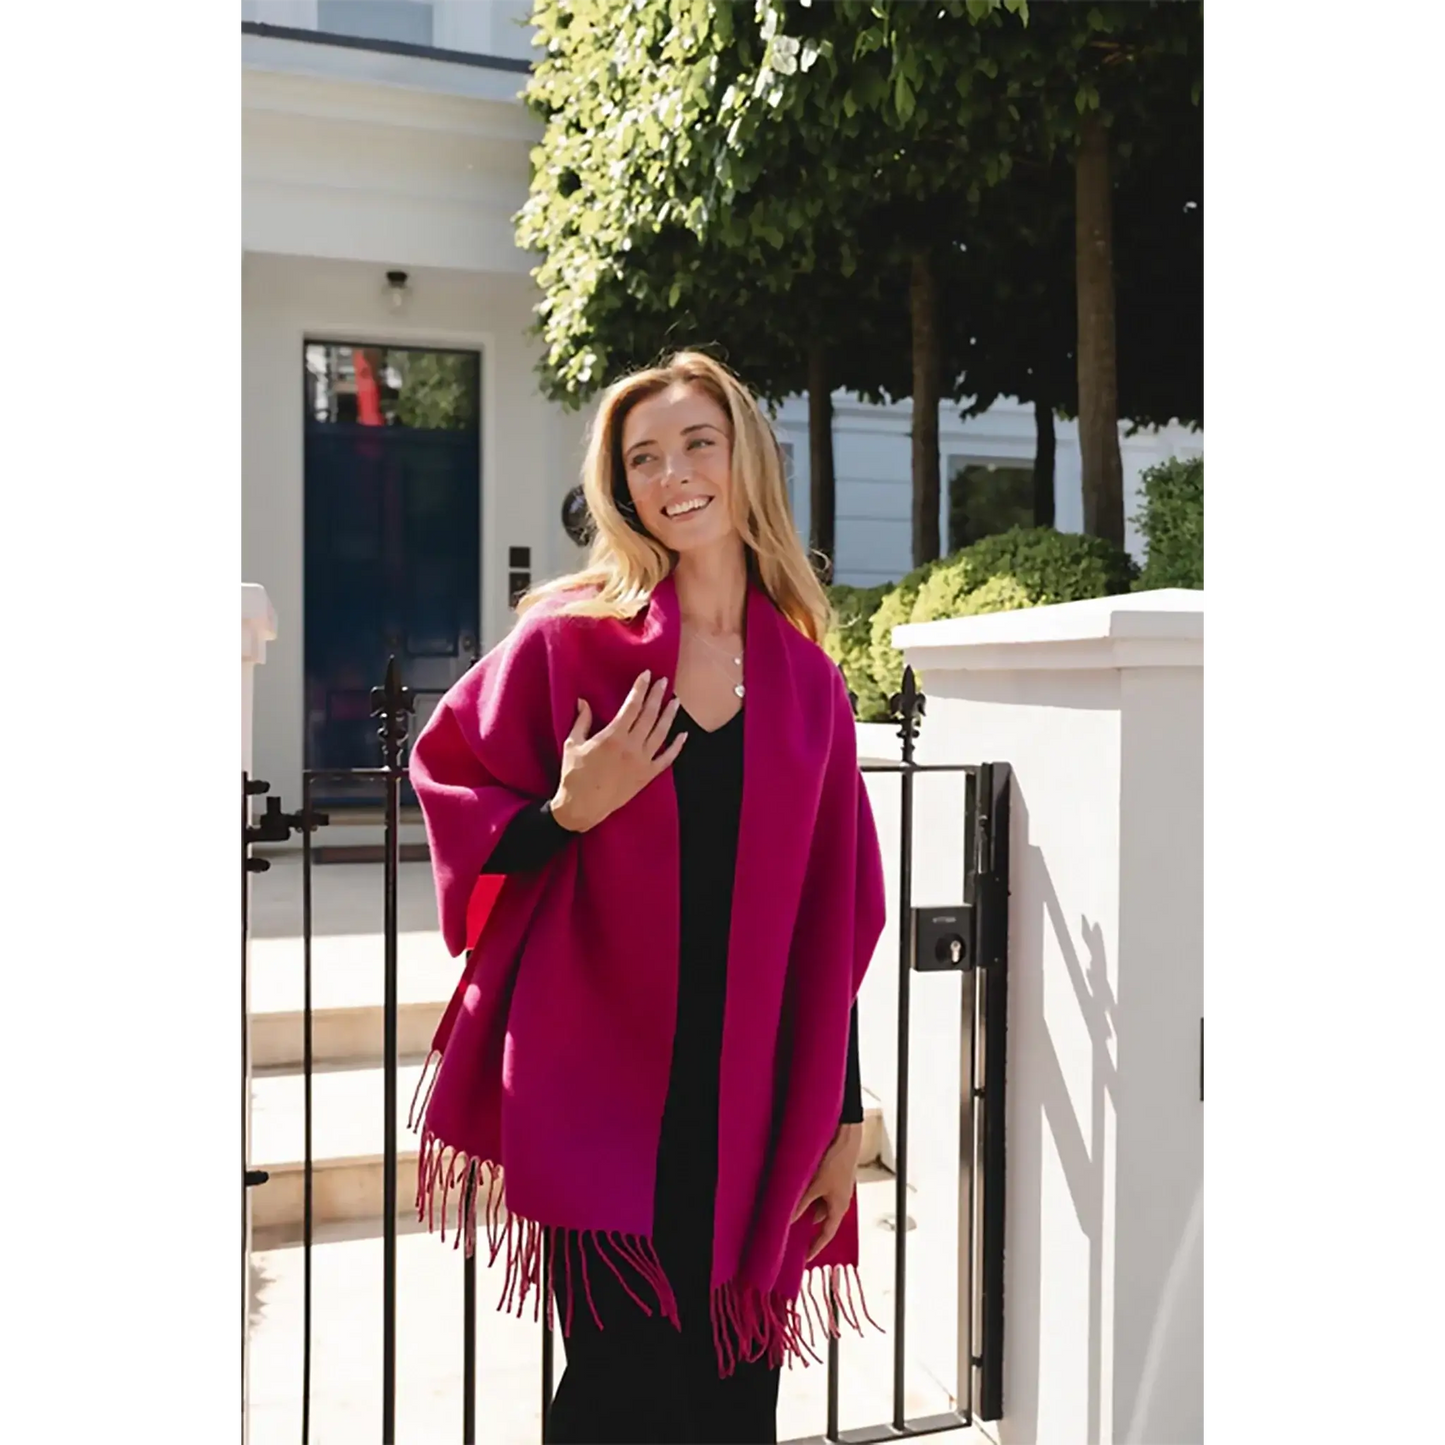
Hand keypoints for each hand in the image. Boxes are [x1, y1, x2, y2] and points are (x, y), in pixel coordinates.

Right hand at [549, 671, 686, 832]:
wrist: (581, 807)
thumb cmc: (573, 775)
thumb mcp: (573, 744)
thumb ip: (582, 721)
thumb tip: (583, 701)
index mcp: (613, 737)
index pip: (632, 706)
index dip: (640, 689)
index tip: (647, 675)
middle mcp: (631, 747)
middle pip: (650, 715)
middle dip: (657, 696)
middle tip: (664, 681)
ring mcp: (641, 762)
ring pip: (661, 733)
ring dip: (669, 715)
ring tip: (676, 701)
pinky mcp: (646, 776)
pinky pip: (666, 759)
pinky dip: (676, 747)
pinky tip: (683, 735)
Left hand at [791, 1122, 862, 1261]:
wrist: (846, 1137)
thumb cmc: (835, 1161)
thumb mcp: (814, 1185)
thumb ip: (801, 1204)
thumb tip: (787, 1220)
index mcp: (839, 1207)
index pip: (826, 1234)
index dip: (816, 1247)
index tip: (806, 1258)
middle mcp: (840, 1200)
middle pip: (822, 1219)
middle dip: (808, 1226)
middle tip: (792, 1233)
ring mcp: (838, 1188)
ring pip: (820, 1204)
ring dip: (807, 1208)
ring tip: (789, 1211)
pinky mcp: (834, 1176)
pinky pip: (820, 1192)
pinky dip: (809, 1195)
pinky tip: (797, 1191)